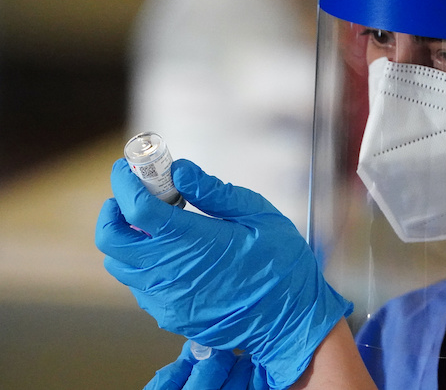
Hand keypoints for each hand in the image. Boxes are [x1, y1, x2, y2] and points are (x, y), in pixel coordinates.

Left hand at [95, 159, 351, 389]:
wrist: (290, 322)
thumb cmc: (282, 265)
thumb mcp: (259, 217)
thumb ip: (214, 192)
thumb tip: (179, 170)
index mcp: (195, 242)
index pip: (137, 208)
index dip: (124, 182)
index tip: (125, 167)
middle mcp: (171, 273)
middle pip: (111, 238)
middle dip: (113, 209)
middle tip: (135, 195)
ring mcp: (167, 299)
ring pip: (118, 264)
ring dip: (125, 238)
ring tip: (153, 224)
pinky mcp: (170, 316)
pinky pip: (138, 286)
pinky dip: (140, 263)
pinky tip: (169, 254)